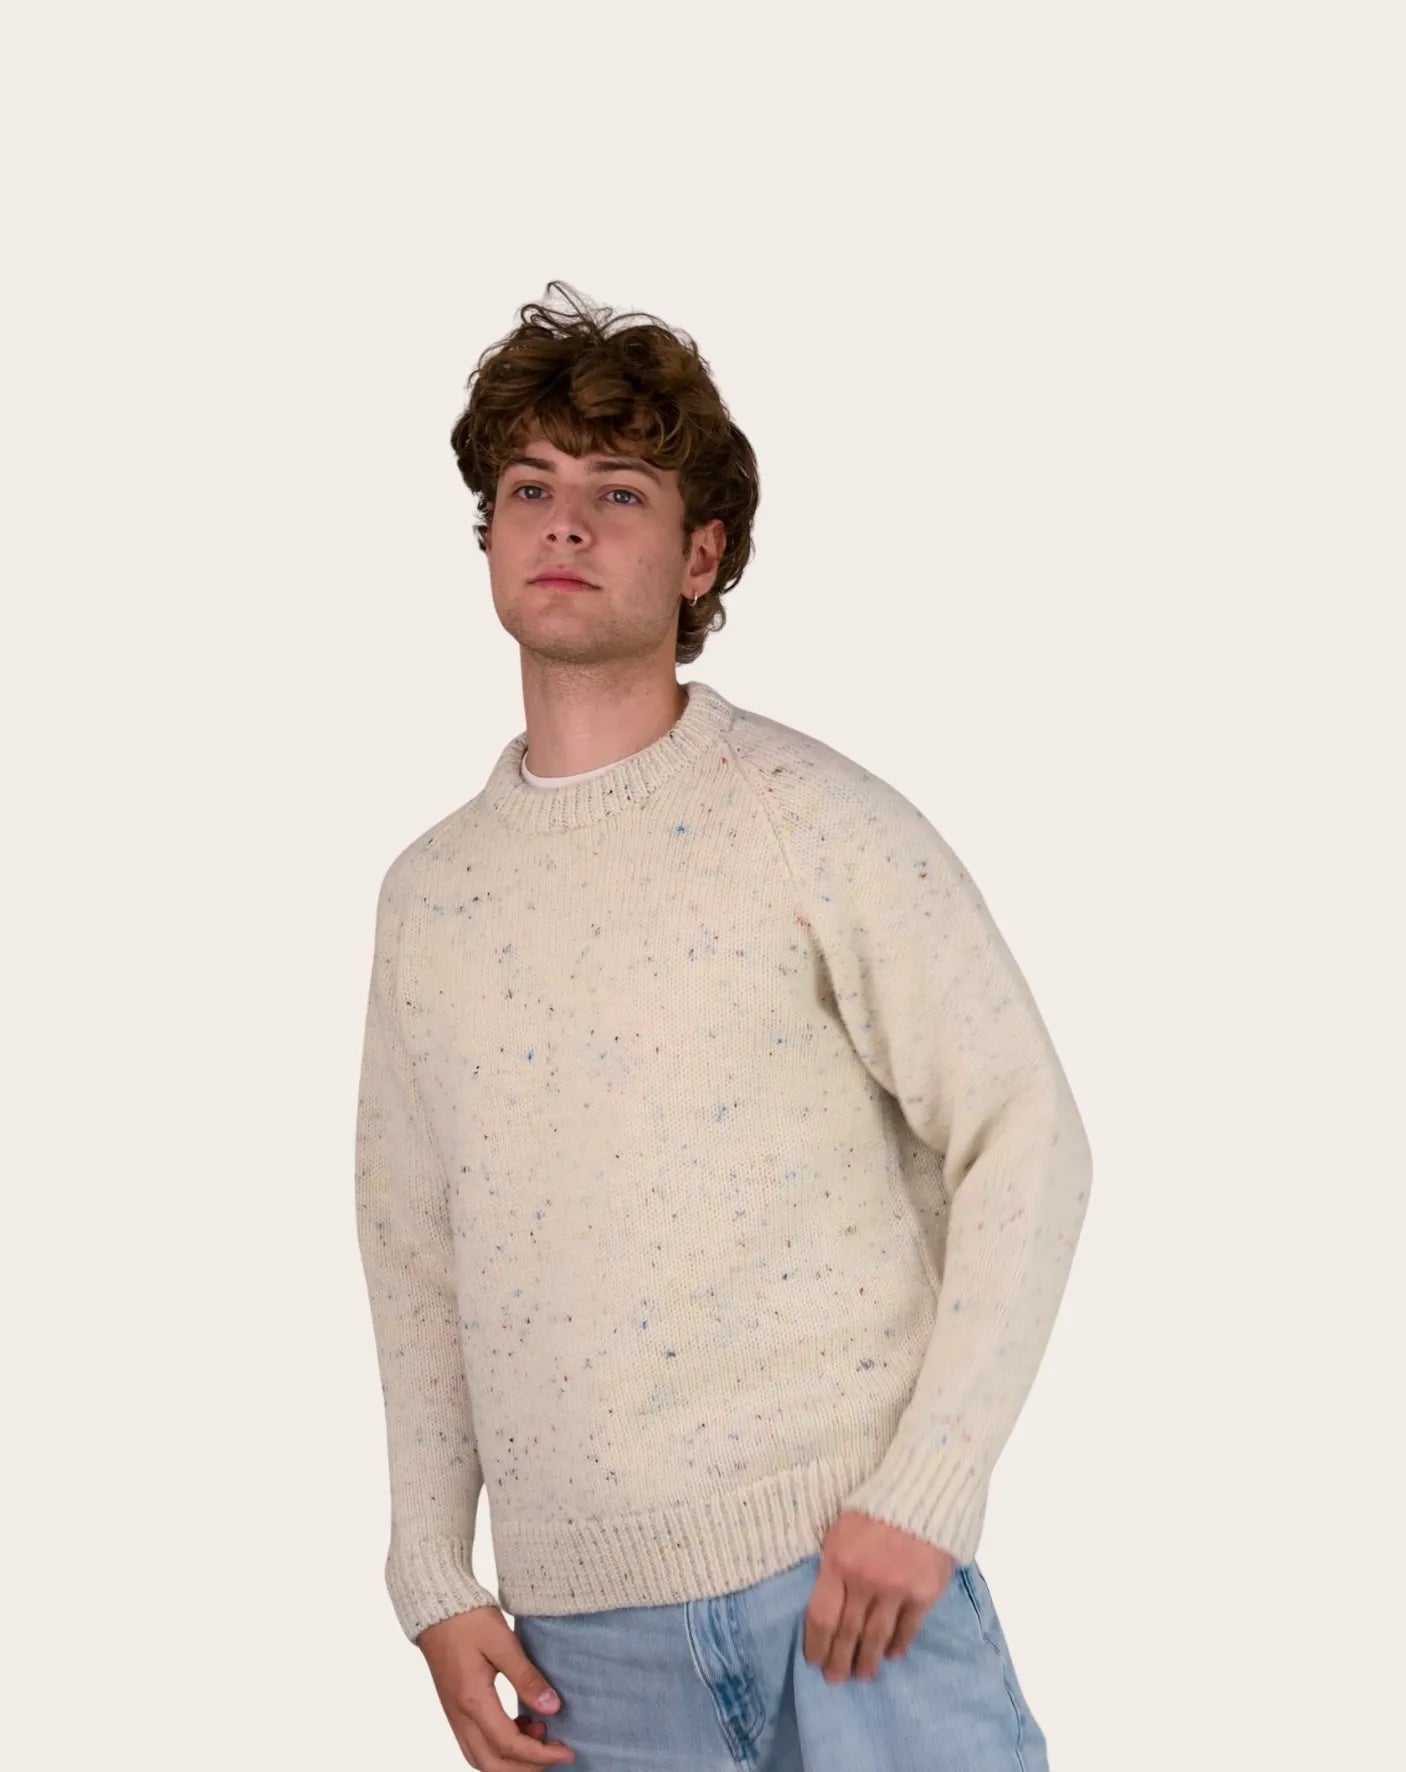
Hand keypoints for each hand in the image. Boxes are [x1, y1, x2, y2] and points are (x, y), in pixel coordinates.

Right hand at [417, 1603, 574, 1767]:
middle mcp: (460, 1716)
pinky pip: (476, 1744)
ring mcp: (455, 1715)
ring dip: (512, 1760)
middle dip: (527, 1767)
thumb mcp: (503, 1642)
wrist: (435, 1607)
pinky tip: (521, 1725)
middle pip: (492, 1765)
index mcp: (472, 1700)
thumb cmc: (468, 1619)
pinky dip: (499, 1748)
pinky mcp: (455, 1709)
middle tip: (556, 1752)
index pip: (509, 1746)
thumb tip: (552, 1708)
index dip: (540, 1754)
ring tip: (540, 1735)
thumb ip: (526, 1677)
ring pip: (481, 1759)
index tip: (567, 1750)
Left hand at [803, 1511, 956, 1683]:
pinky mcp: (925, 1592)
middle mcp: (865, 1580)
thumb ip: (834, 1565)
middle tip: (836, 1679)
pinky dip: (899, 1644)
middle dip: (840, 1660)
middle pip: (848, 1632)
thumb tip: (828, 1601)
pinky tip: (893, 1655)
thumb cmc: (876, 1506)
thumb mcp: (841, 1529)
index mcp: (839, 1562)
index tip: (814, 1660)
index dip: (816, 1644)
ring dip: (868, 1660)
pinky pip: (908, 1627)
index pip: (822, 1616)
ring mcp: (897, 1588)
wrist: (923, 1490)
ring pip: (877, 1636)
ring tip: (863, 1675)